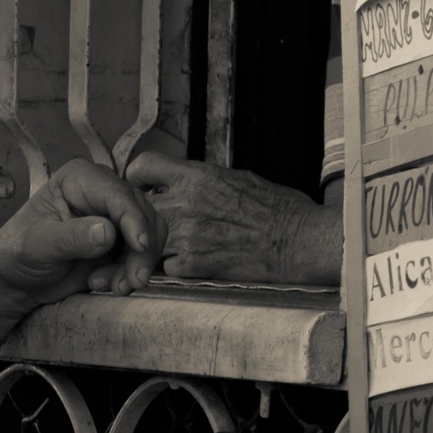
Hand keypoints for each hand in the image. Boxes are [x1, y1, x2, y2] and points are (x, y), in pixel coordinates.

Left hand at [0, 158, 164, 305]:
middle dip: (140, 251)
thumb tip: (108, 232)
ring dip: (138, 264)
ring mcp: (114, 217)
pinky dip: (132, 272)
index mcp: (79, 179)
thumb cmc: (18, 252)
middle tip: (130, 281)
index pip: (118, 194)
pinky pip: (143, 254)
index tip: (139, 246)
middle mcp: (102, 192)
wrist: (17, 280)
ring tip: (114, 287)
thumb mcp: (38, 245)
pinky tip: (109, 285)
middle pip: (142, 213)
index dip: (134, 219)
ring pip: (150, 234)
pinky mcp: (121, 242)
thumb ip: (71, 237)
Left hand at [125, 153, 343, 285]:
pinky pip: (166, 267)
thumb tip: (190, 181)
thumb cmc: (277, 208)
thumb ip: (205, 180)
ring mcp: (186, 237)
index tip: (142, 186)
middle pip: (136, 207)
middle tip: (144, 223)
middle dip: (138, 214)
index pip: (144, 165)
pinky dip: (172, 268)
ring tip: (162, 249)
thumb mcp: (238, 178)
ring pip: (145, 241)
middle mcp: (185, 204)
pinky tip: (185, 265)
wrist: (295, 240)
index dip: (137, 176)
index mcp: (197, 176)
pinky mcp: (193, 266)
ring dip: (150, 245)